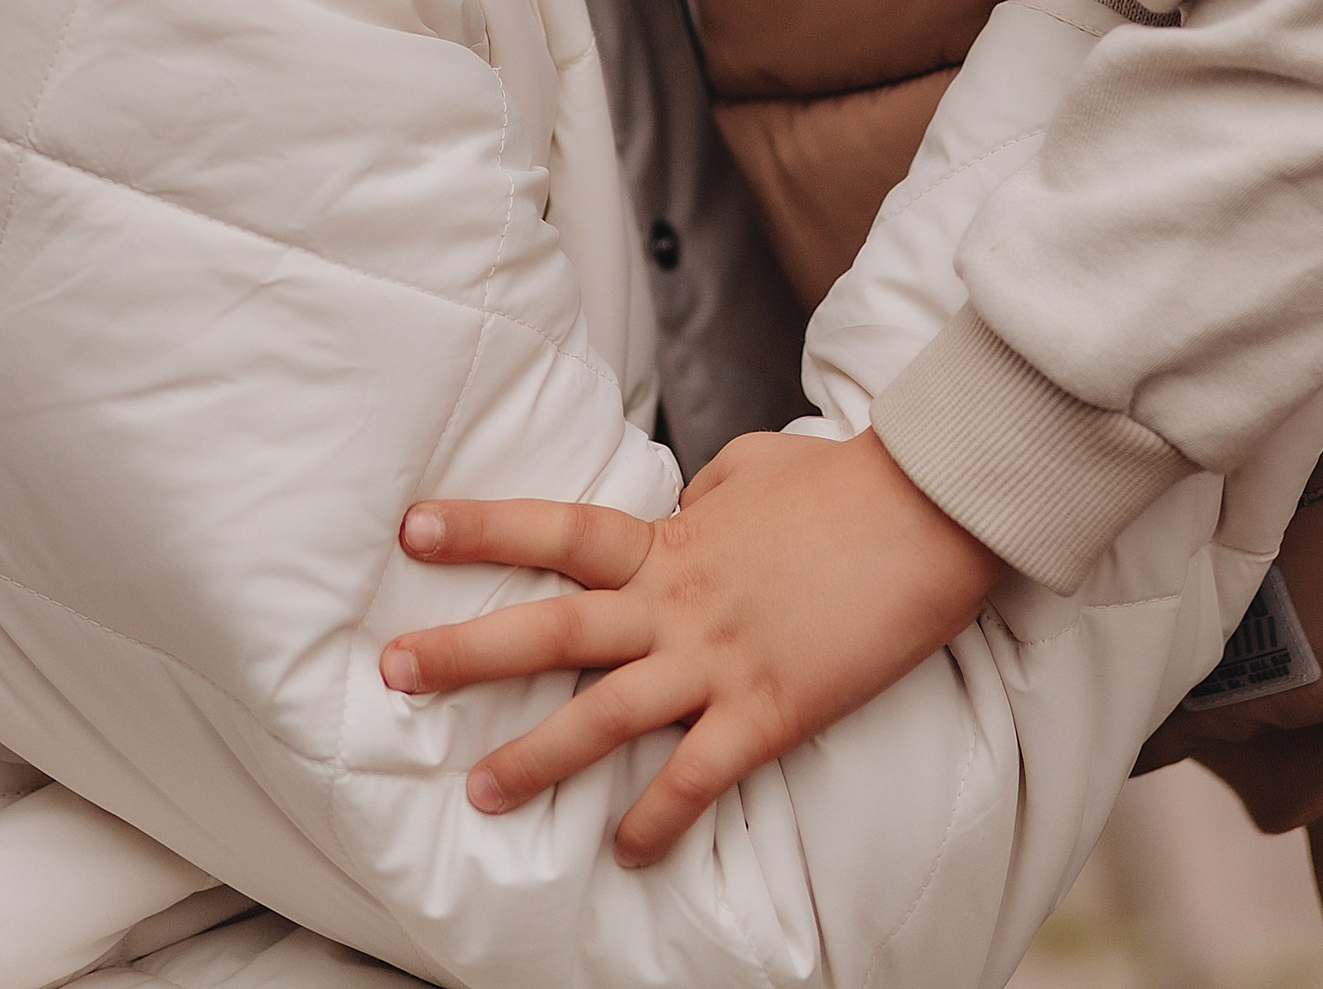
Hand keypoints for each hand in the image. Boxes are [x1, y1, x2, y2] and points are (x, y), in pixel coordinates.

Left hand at [379, 425, 999, 865]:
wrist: (930, 510)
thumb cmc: (845, 482)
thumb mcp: (754, 468)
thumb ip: (704, 495)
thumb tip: (684, 505)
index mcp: (674, 538)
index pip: (559, 530)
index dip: (483, 528)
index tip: (412, 530)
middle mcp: (679, 600)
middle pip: (553, 630)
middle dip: (466, 653)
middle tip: (392, 672)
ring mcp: (719, 660)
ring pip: (605, 717)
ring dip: (536, 758)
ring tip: (477, 792)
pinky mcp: (769, 712)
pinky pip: (697, 777)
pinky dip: (657, 820)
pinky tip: (624, 855)